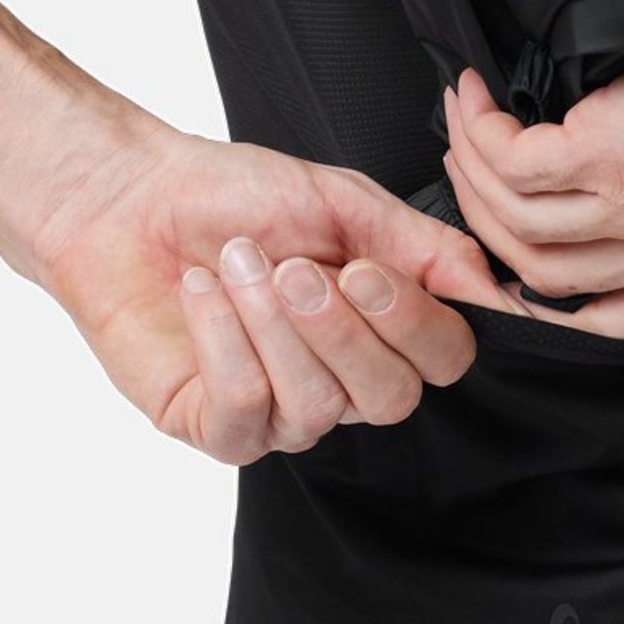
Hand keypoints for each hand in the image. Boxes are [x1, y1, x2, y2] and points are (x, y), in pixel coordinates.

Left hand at [29, 125, 517, 463]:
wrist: (129, 198)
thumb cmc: (234, 196)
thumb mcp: (347, 202)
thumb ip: (427, 247)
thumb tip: (495, 291)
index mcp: (385, 326)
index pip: (444, 360)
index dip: (413, 322)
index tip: (364, 267)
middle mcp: (343, 380)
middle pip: (390, 399)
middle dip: (341, 330)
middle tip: (293, 268)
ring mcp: (281, 411)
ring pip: (317, 406)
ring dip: (272, 326)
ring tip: (236, 266)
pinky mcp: (216, 427)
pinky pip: (246, 410)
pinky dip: (224, 343)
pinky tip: (203, 293)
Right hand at [440, 0, 623, 337]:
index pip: (620, 316)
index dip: (558, 302)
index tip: (527, 271)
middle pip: (544, 273)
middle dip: (493, 231)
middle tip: (473, 181)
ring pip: (516, 220)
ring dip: (473, 177)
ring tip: (462, 131)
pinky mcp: (603, 152)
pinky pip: (513, 158)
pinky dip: (481, 131)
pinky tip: (474, 100)